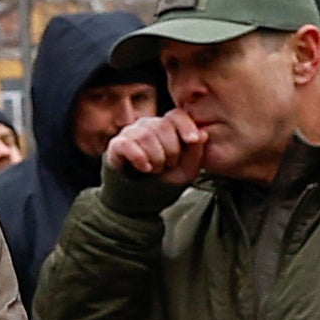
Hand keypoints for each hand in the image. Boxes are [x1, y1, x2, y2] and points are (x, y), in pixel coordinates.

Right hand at [102, 104, 220, 184]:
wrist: (138, 204)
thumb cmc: (162, 184)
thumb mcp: (186, 171)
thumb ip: (196, 152)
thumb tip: (203, 134)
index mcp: (166, 128)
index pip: (176, 115)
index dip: (186, 126)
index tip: (193, 140)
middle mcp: (147, 126)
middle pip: (162, 125)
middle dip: (171, 150)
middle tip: (168, 166)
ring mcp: (129, 134)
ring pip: (146, 134)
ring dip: (155, 157)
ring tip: (155, 170)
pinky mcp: (115, 146)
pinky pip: (127, 144)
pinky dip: (139, 157)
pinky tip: (145, 168)